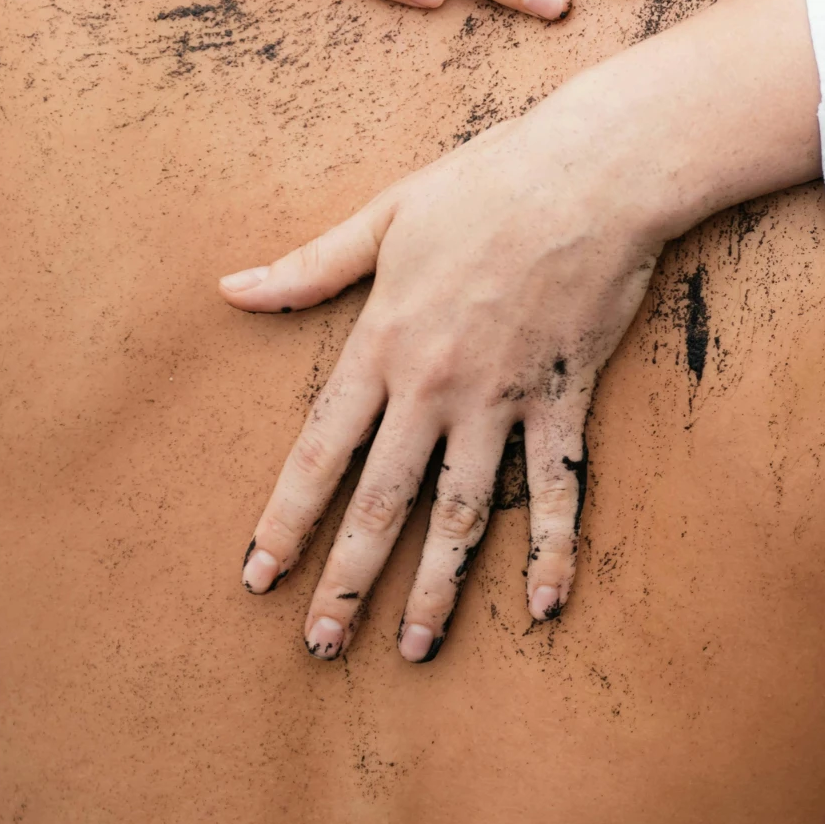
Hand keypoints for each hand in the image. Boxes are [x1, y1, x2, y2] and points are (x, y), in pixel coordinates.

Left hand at [220, 0, 824, 661]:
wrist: (594, 174)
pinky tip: (543, 605)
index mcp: (382, 343)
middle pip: (380, 503)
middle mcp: (434, 387)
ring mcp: (501, 401)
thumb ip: (310, 267)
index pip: (319, 453)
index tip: (258, 577)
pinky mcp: (561, 401)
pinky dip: (551, 549)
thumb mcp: (385, 215)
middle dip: (346, 581)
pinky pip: (556, 490)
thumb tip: (231, 289)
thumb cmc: (487, 182)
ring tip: (414, 649)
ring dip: (436, 589)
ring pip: (460, 515)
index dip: (285, 521)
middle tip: (320, 647)